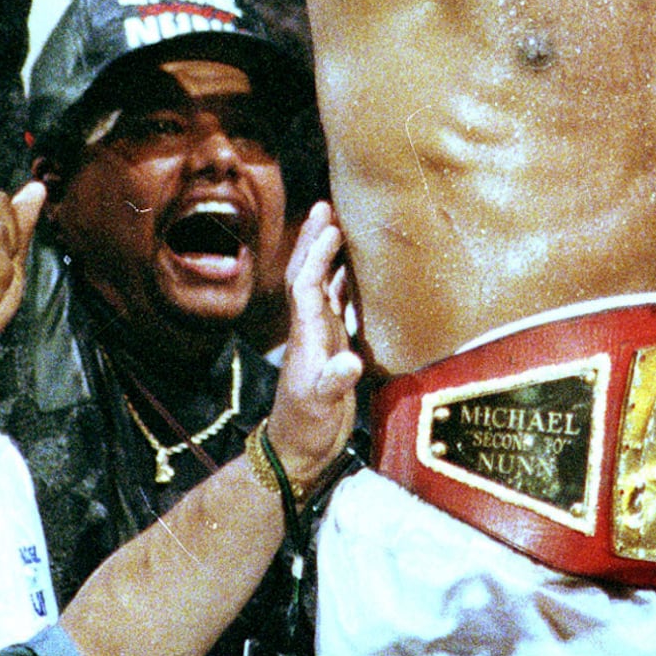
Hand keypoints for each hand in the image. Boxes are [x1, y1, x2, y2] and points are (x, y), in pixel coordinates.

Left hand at [265, 202, 360, 491]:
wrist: (298, 450)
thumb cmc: (306, 428)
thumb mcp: (319, 407)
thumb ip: (333, 382)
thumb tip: (349, 360)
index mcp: (306, 335)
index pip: (307, 284)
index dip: (317, 254)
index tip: (331, 226)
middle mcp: (311, 328)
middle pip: (308, 273)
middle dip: (315, 240)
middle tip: (326, 205)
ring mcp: (321, 335)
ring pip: (324, 284)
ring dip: (329, 254)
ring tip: (341, 224)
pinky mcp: (334, 346)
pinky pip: (339, 304)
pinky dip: (345, 281)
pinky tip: (357, 270)